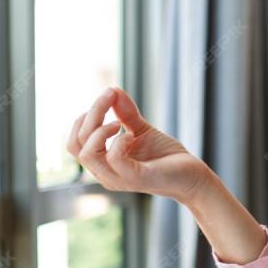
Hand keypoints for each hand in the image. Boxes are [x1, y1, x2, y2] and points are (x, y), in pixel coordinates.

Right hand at [66, 86, 209, 202]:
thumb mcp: (141, 130)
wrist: (192, 176)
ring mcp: (118, 178)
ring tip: (119, 123)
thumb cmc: (165, 157)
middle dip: (91, 115)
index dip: (85, 116)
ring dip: (99, 130)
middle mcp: (104, 173)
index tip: (108, 95)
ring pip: (87, 154)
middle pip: (76, 144)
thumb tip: (112, 89)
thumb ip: (125, 113)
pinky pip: (114, 159)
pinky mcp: (137, 178)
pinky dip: (120, 141)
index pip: (75, 140)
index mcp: (102, 163)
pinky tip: (132, 136)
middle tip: (110, 98)